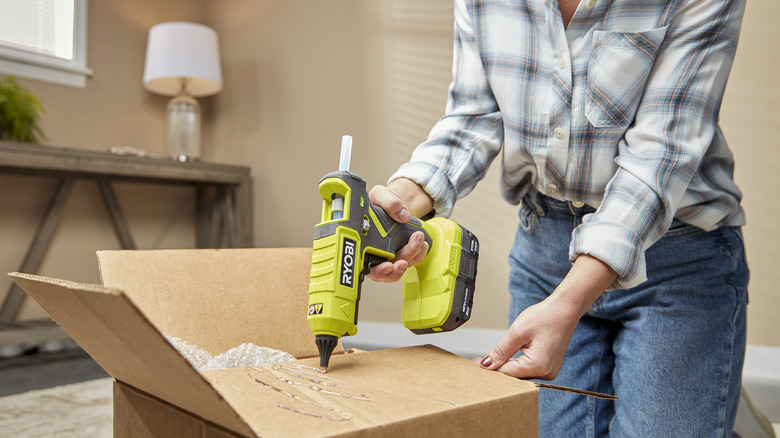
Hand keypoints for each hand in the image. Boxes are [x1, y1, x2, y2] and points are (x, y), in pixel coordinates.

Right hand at [366, 183, 429, 282]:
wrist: (392, 202)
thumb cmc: (380, 202)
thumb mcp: (381, 195)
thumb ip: (388, 202)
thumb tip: (402, 215)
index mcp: (363, 243)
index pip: (366, 265)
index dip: (376, 270)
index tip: (388, 266)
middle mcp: (374, 253)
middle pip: (384, 272)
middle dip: (395, 270)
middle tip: (403, 262)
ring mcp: (388, 255)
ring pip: (399, 268)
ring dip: (410, 258)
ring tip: (418, 242)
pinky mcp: (401, 253)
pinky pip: (410, 261)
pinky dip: (418, 255)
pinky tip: (422, 244)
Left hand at [474, 254, 615, 378]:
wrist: (564, 309)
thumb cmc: (545, 317)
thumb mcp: (517, 332)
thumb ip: (500, 351)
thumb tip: (487, 365)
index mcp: (538, 366)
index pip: (506, 373)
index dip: (489, 368)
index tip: (475, 363)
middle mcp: (546, 373)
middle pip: (513, 376)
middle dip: (497, 368)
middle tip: (480, 361)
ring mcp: (549, 371)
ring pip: (520, 373)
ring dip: (506, 366)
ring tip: (491, 359)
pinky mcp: (548, 366)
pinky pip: (528, 369)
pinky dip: (516, 364)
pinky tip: (507, 358)